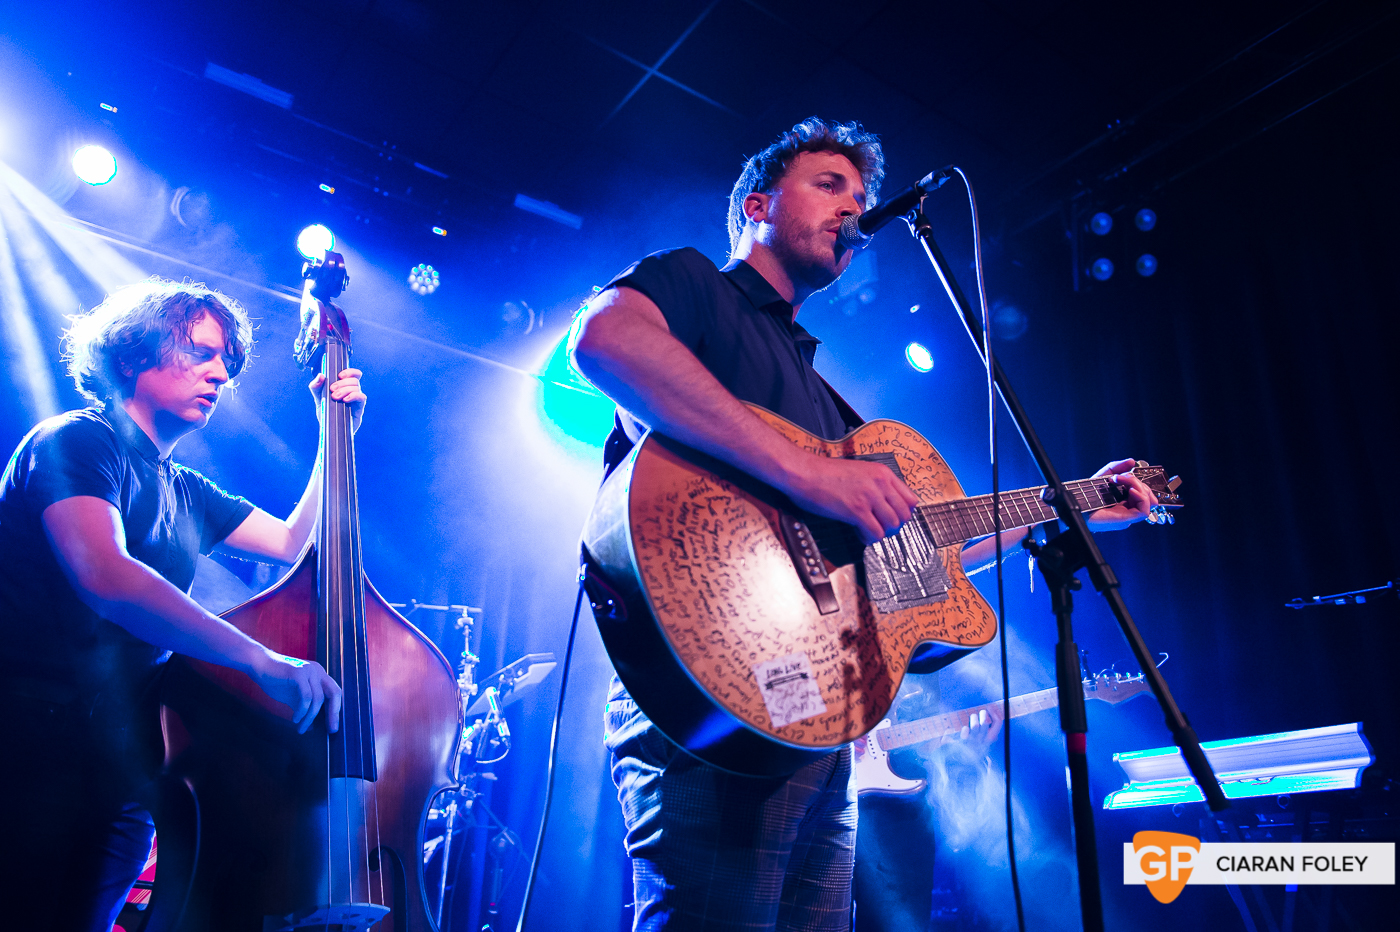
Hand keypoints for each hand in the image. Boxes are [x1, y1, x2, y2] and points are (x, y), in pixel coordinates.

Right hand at [250, 650, 343, 733]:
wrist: (258, 664)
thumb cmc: (276, 681)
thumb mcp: (293, 698)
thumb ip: (304, 709)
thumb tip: (311, 727)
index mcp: (319, 675)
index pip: (335, 693)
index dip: (336, 710)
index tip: (332, 727)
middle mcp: (318, 671)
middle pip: (334, 693)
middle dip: (333, 714)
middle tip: (331, 730)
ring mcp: (309, 670)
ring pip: (317, 699)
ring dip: (310, 717)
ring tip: (301, 728)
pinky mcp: (299, 673)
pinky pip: (306, 696)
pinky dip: (302, 710)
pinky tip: (295, 718)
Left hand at [311, 368, 366, 432]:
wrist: (329, 428)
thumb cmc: (326, 412)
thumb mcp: (318, 397)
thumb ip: (316, 386)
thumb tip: (320, 375)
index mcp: (345, 386)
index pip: (354, 374)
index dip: (350, 371)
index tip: (340, 375)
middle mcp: (352, 391)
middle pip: (354, 380)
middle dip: (342, 383)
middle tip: (332, 390)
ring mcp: (356, 400)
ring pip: (357, 387)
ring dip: (345, 390)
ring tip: (335, 397)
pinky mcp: (359, 408)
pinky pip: (362, 397)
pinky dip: (353, 396)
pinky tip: (345, 400)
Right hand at [783, 454, 919, 543]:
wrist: (804, 472)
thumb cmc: (824, 472)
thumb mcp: (858, 471)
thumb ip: (875, 484)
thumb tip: (884, 504)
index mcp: (882, 473)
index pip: (910, 499)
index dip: (903, 513)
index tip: (892, 518)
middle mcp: (880, 484)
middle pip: (904, 515)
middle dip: (893, 526)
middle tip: (881, 528)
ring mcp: (869, 497)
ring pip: (892, 526)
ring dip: (881, 533)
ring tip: (868, 531)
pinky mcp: (856, 510)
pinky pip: (875, 533)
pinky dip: (869, 538)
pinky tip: (859, 534)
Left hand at [956, 708, 1002, 755]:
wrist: (965, 763)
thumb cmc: (976, 747)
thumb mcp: (987, 740)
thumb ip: (991, 730)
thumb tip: (995, 714)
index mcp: (990, 738)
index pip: (998, 723)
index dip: (995, 712)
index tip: (990, 707)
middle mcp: (983, 740)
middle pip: (985, 722)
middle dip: (983, 714)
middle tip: (980, 713)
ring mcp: (973, 741)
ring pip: (975, 726)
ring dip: (973, 718)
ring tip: (972, 718)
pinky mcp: (963, 743)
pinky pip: (965, 733)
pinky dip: (964, 730)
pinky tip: (965, 729)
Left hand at [1085, 458, 1158, 531]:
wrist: (1076, 503)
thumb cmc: (1086, 493)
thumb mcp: (1104, 476)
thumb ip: (1117, 467)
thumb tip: (1131, 461)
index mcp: (1125, 500)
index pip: (1145, 492)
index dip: (1139, 482)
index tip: (1123, 475)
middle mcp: (1128, 508)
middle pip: (1148, 495)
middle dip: (1138, 482)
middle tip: (1120, 477)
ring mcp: (1128, 515)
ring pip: (1149, 502)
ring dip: (1139, 487)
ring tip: (1123, 481)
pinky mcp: (1125, 519)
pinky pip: (1144, 511)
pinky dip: (1142, 498)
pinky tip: (1132, 491)